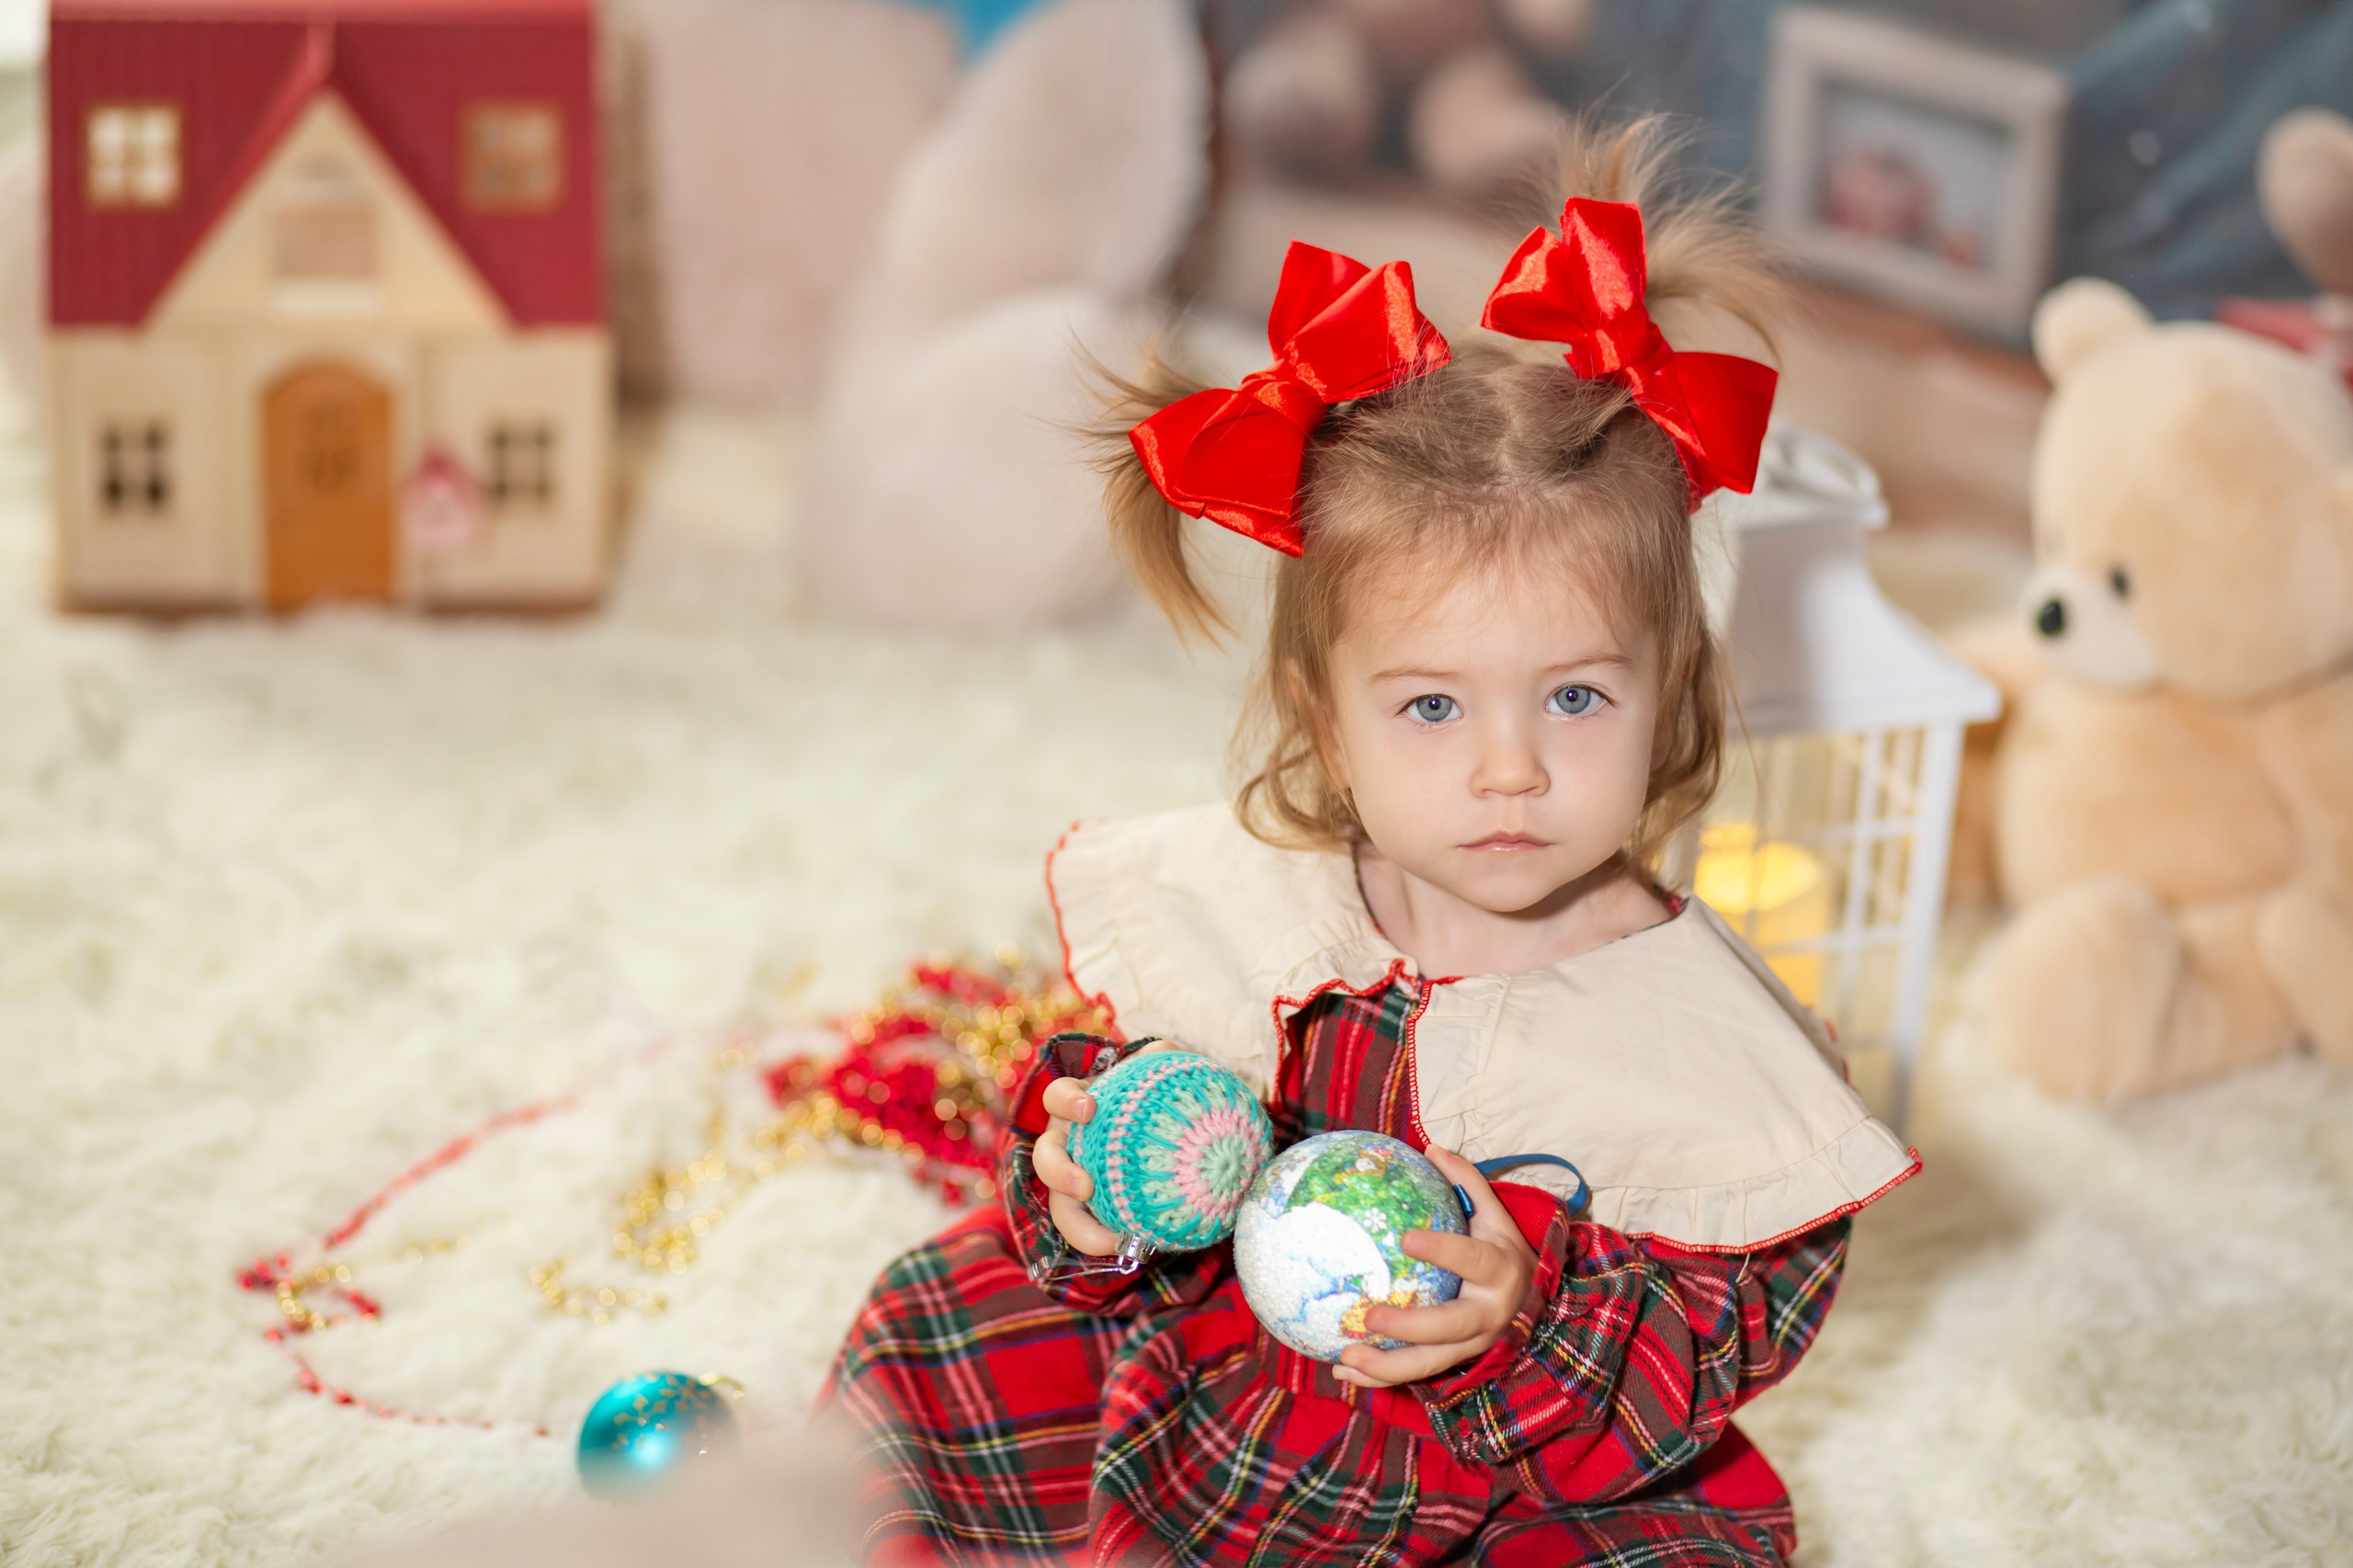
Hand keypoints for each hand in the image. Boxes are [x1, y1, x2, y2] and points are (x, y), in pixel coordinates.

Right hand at [1031, 1042, 1177, 1256]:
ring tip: (1113, 1239)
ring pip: (1061, 1207)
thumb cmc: (1151, 1098)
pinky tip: (1136, 1247)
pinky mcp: (1090, 1211)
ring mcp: (1075, 1180)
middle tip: (1085, 1187)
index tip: (1089, 1108)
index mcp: (1077, 1107)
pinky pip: (1089, 1230)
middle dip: (1058, 1173)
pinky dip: (1106, 1240)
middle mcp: (1067, 1144)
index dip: (1066, 1102)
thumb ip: (1161, 1060)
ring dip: (1080, 1225)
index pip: (1058, 1097)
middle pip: (1046, 1158)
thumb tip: (1164, 1050)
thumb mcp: (1157, 1077)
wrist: (1161, 1135)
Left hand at [1333, 1147, 1536, 1388]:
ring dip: (1386, 1365)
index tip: (1406, 1238)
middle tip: (1369, 1316)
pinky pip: (1416, 1374)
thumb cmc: (1502, 1248)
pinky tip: (1341, 1370)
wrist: (1531, 1299)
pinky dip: (1378, 1376)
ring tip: (1344, 1357)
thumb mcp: (1495, 1215)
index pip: (1473, 1260)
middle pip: (1451, 1327)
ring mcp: (1474, 1345)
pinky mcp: (1455, 1363)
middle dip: (1411, 1327)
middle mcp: (1490, 1315)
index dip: (1443, 1251)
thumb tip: (1430, 1146)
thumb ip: (1467, 1182)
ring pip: (1431, 1363)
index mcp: (1500, 1270)